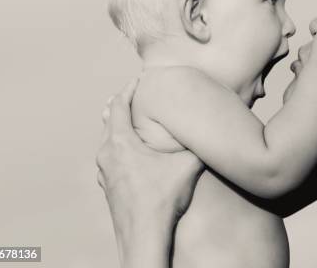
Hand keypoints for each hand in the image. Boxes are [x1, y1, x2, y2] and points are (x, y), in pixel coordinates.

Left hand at [97, 79, 203, 266]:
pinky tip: (129, 153)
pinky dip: (118, 146)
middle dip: (122, 104)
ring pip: (107, 141)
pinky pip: (110, 158)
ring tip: (130, 119)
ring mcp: (104, 173)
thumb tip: (211, 129)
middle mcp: (107, 155)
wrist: (143, 237)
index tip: (139, 79)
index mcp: (120, 143)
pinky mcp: (108, 187)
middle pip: (110, 120)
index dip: (129, 89)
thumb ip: (197, 145)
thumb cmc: (162, 201)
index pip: (120, 105)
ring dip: (119, 127)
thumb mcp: (186, 167)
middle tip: (133, 93)